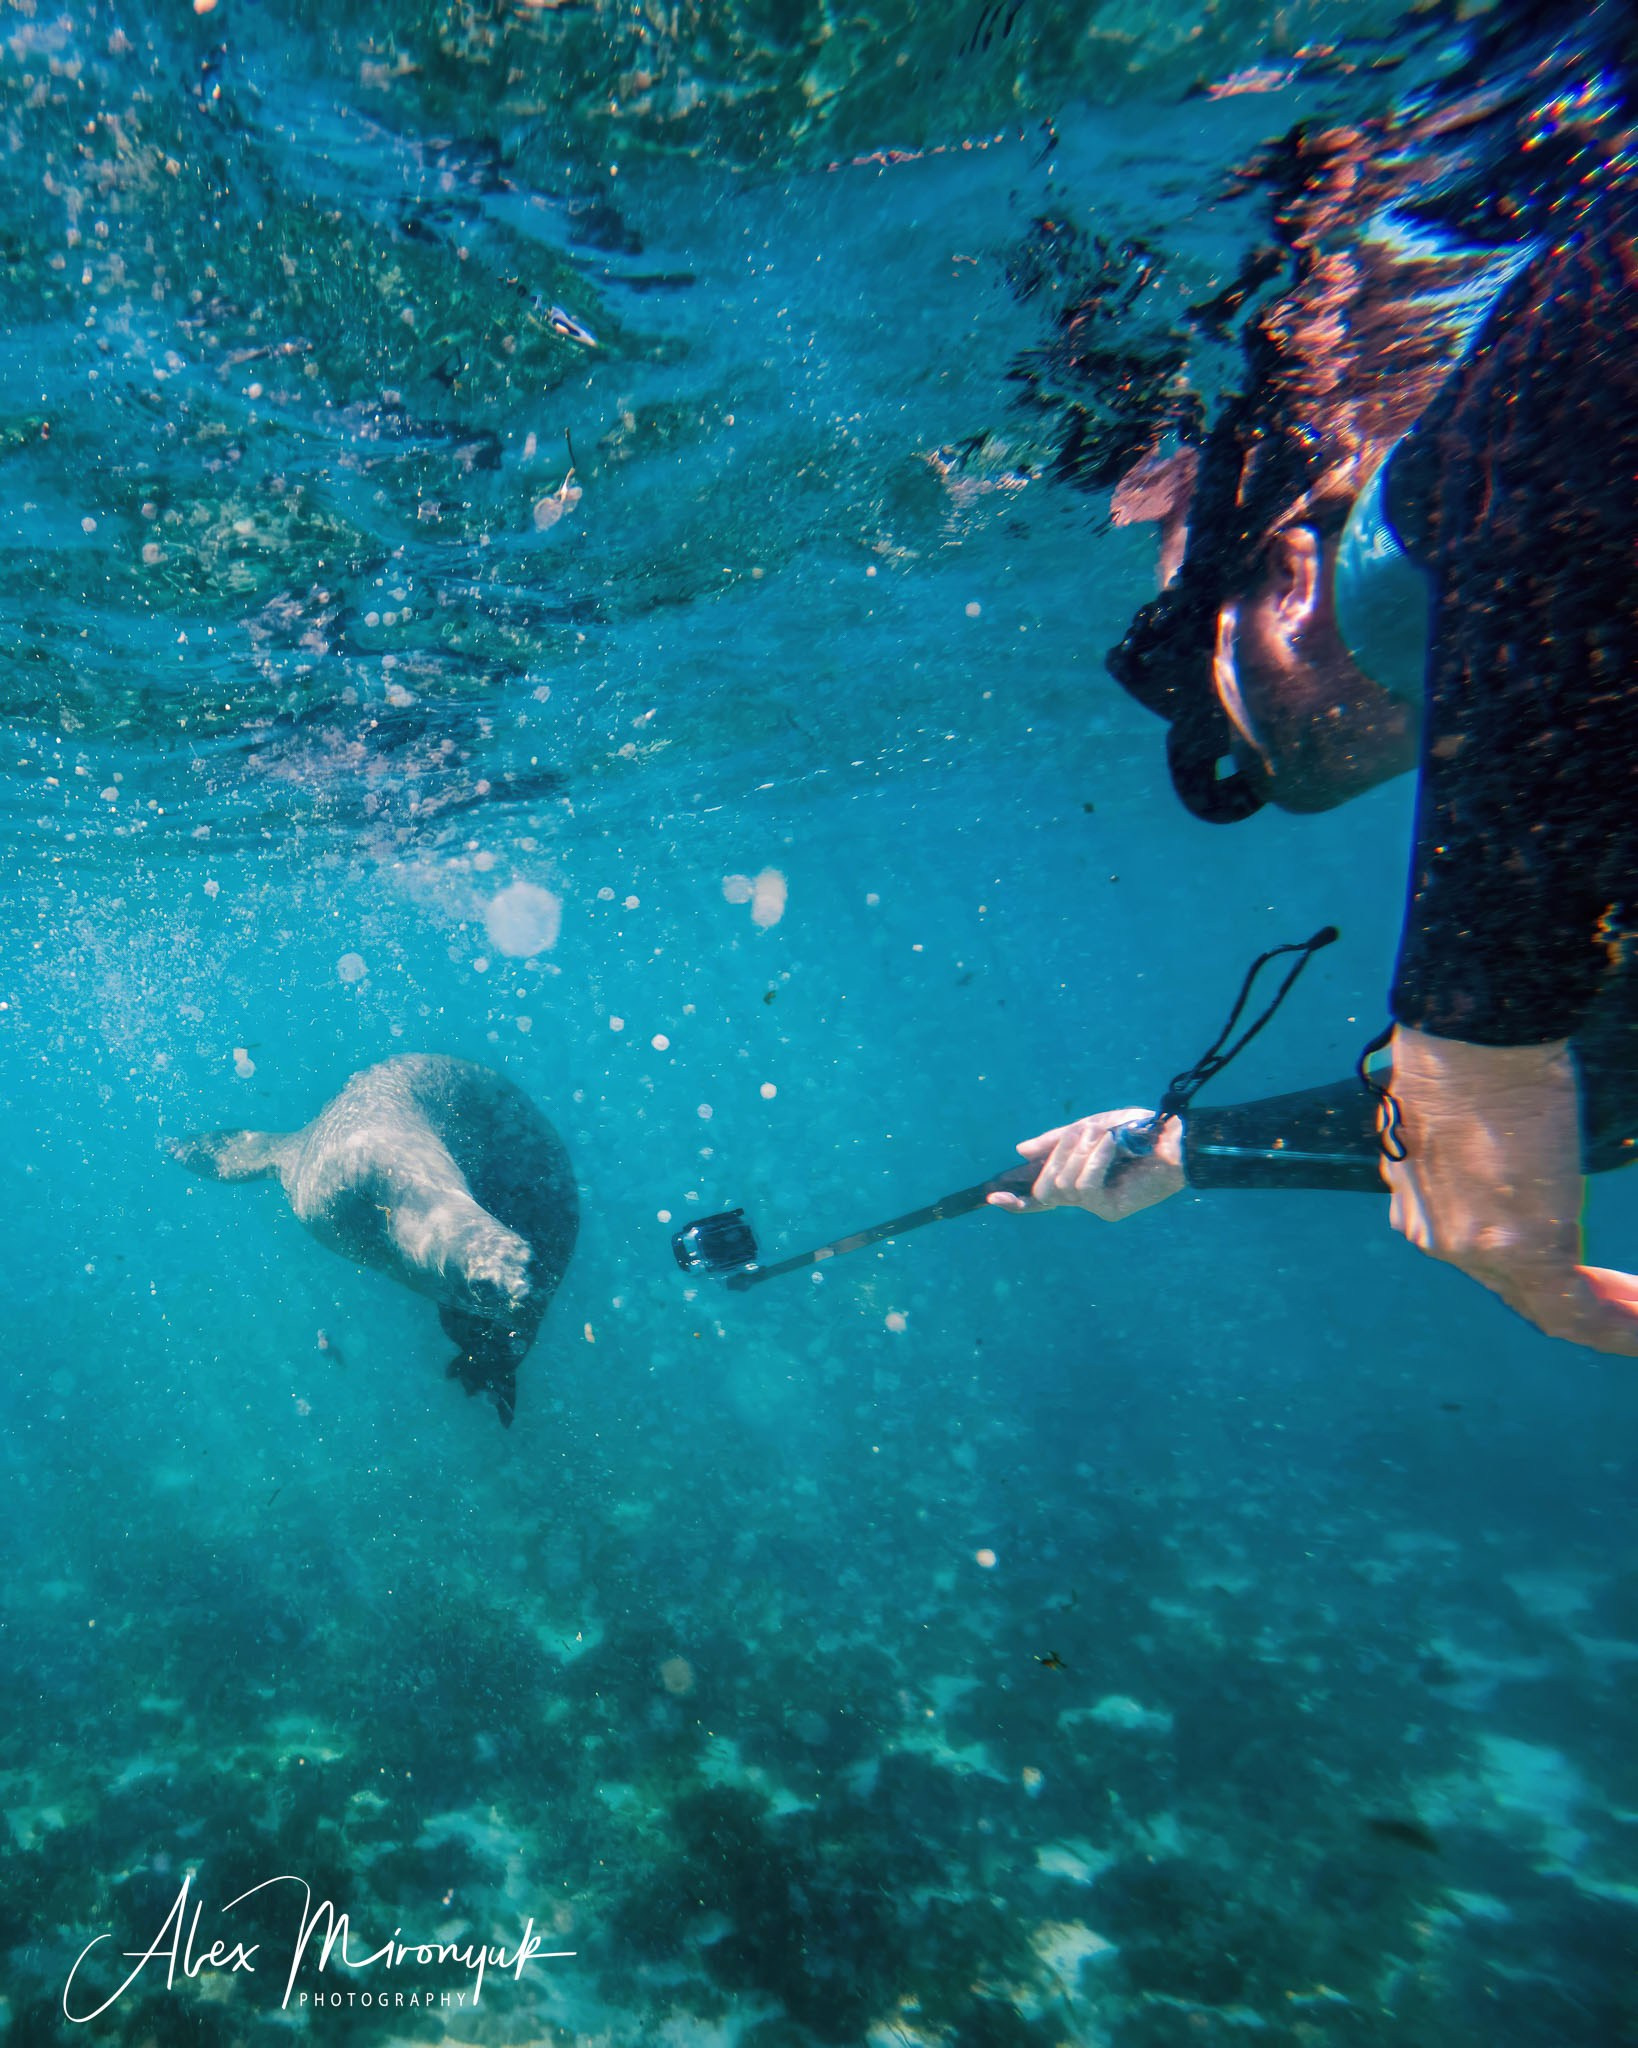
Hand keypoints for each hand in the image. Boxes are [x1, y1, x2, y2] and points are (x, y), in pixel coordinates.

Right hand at [986, 1109, 1185, 1221]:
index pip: (1040, 1198)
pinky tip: (1110, 1145)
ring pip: (1062, 1186)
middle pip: (1045, 1190)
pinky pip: (1083, 1185)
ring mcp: (1097, 1205)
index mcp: (1078, 1178)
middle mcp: (1085, 1197)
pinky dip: (1094, 1159)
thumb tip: (1020, 1152)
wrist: (1174, 1138)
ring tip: (1104, 1137)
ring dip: (1079, 1153)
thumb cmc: (1137, 1131)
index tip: (991, 1196)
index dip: (1016, 1200)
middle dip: (1056, 1157)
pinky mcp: (1110, 1207)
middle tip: (1081, 1134)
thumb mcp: (1090, 1129)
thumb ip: (1056, 1141)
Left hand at [1383, 1024, 1637, 1352]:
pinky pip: (1576, 1314)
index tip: (1568, 1256)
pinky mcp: (1521, 1252)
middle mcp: (1436, 1233)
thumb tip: (1494, 1150)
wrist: (1473, 1034)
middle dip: (1576, 1295)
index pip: (1476, 1247)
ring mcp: (1473, 1249)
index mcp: (1419, 1197)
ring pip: (1546, 1305)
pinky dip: (1618, 1328)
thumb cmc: (1473, 1050)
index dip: (1523, 1259)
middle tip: (1627, 1301)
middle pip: (1512, 1286)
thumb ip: (1471, 1148)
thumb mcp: (1460, 1110)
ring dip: (1605, 1315)